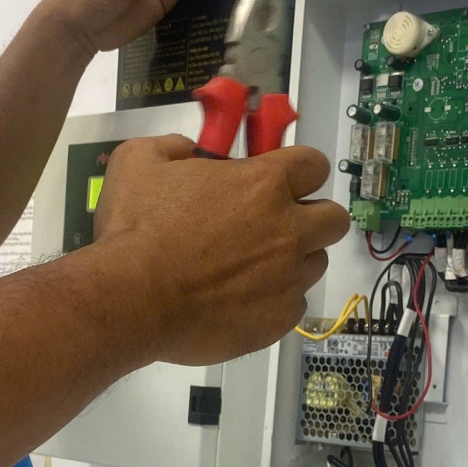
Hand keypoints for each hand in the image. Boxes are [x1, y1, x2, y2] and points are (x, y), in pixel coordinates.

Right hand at [89, 135, 350, 365]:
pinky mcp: (280, 319)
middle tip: (277, 226)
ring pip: (316, 264)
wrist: (133, 299)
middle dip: (313, 218)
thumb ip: (172, 147)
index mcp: (264, 184)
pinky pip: (294, 306)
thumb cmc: (137, 228)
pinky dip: (275, 301)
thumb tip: (188, 151)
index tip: (282, 181)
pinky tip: (242, 300)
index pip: (315, 165)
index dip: (300, 171)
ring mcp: (289, 278)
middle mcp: (289, 230)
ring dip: (294, 261)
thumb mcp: (138, 162)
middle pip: (334, 219)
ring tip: (253, 268)